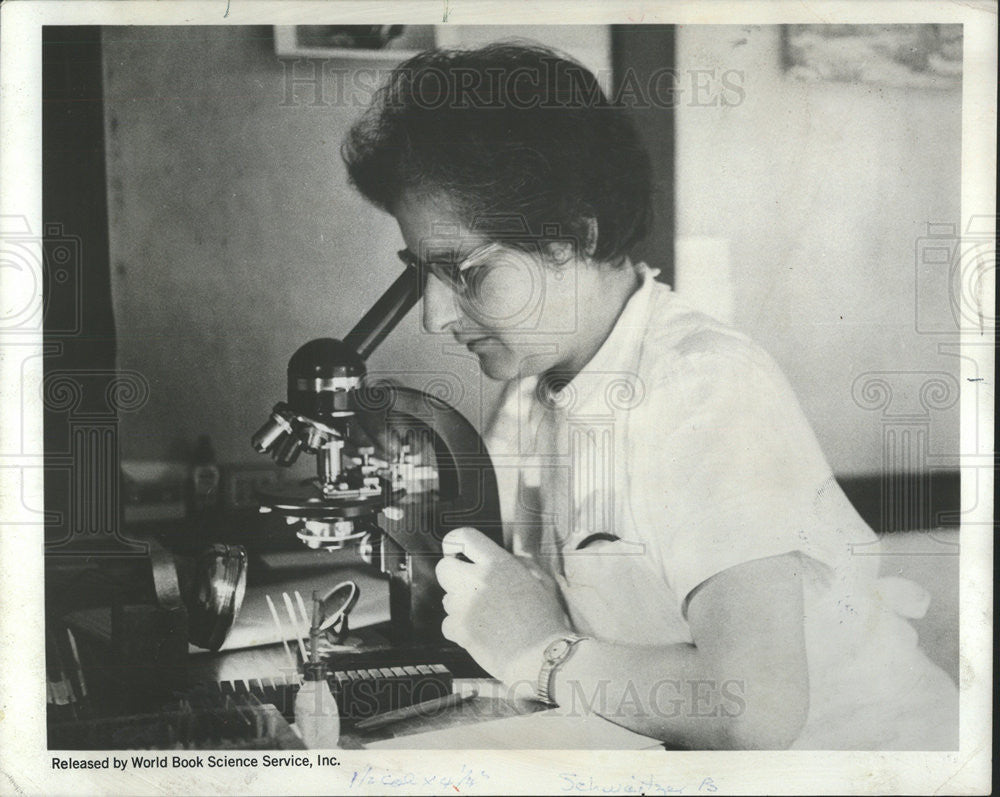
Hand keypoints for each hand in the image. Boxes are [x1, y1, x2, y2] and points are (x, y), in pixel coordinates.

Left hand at [435, 527, 572, 695]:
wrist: (542, 656)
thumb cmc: (546, 620)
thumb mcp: (541, 581)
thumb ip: (520, 564)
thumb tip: (503, 558)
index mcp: (499, 563)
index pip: (464, 537)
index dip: (455, 543)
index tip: (456, 552)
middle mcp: (478, 580)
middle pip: (444, 568)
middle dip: (452, 576)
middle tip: (468, 588)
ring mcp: (466, 605)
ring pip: (447, 599)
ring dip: (460, 606)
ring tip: (486, 617)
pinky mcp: (460, 628)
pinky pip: (447, 624)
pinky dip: (459, 630)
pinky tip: (480, 634)